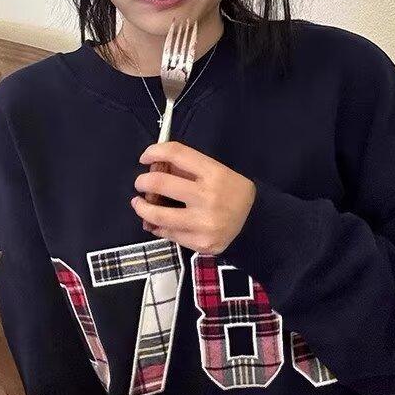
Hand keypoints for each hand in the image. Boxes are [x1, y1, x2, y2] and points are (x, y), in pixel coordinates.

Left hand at [133, 141, 256, 253]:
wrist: (255, 221)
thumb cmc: (231, 191)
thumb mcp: (216, 171)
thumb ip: (186, 167)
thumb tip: (153, 167)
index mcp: (213, 173)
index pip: (176, 153)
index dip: (154, 152)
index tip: (145, 158)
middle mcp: (208, 196)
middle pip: (160, 183)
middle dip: (142, 182)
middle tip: (140, 183)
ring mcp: (204, 222)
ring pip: (157, 214)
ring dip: (141, 207)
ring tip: (138, 204)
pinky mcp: (200, 242)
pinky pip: (168, 233)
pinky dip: (157, 226)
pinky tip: (156, 222)